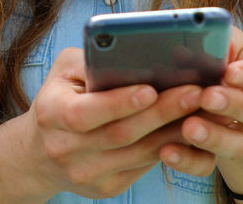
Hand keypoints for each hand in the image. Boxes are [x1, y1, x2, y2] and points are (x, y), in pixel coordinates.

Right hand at [23, 48, 209, 198]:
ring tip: (202, 110)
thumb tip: (133, 55)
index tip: (151, 88)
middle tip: (195, 92)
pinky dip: (171, 148)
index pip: (84, 113)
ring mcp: (85, 173)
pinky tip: (190, 130)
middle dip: (162, 113)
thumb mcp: (64, 71)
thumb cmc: (60, 97)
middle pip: (120, 134)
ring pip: (139, 153)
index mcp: (50, 114)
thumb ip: (92, 61)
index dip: (118, 103)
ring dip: (175, 132)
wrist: (40, 151)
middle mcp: (65, 149)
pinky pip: (144, 167)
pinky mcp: (106, 187)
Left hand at [175, 27, 242, 197]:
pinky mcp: (213, 155)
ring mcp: (236, 134)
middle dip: (234, 104)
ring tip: (189, 127)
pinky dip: (187, 159)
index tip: (230, 72)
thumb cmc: (207, 58)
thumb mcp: (213, 46)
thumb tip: (181, 47)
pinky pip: (206, 164)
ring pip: (237, 143)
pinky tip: (167, 151)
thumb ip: (205, 45)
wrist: (203, 96)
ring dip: (214, 137)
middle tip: (208, 97)